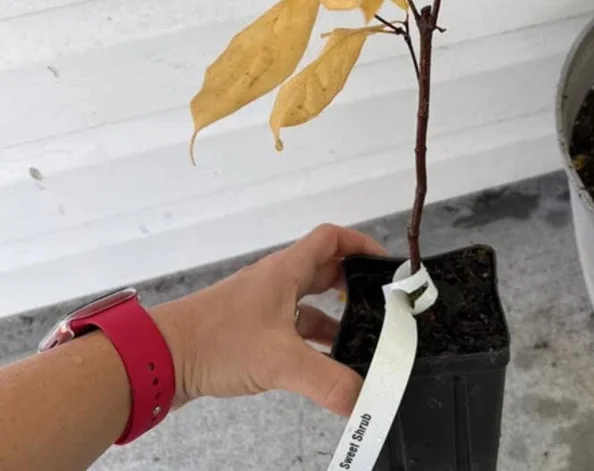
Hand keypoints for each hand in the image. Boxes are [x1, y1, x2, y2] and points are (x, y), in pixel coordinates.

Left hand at [151, 224, 386, 415]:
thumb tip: (364, 400)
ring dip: (333, 318)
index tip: (383, 262)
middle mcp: (276, 282)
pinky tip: (322, 365)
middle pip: (323, 270)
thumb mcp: (280, 360)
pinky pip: (292, 328)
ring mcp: (262, 306)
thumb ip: (327, 381)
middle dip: (352, 284)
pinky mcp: (251, 331)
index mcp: (286, 271)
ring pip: (308, 302)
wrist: (162, 359)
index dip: (359, 244)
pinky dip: (311, 342)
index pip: (331, 239)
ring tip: (357, 339)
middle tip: (376, 302)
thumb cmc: (214, 341)